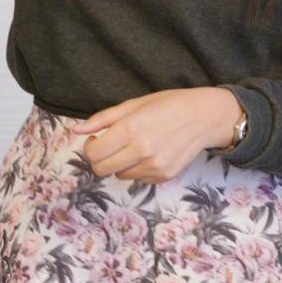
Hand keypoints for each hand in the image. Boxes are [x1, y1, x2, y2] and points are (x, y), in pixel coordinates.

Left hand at [68, 87, 243, 183]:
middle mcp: (142, 151)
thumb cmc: (170, 104)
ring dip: (119, 163)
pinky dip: (137, 168)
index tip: (96, 139)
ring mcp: (154, 166)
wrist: (206, 116)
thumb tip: (76, 129)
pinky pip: (137, 178)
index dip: (89, 147)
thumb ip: (103, 119)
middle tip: (109, 146)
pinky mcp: (164, 176)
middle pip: (101, 169)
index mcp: (131, 129)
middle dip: (99, 159)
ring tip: (135, 146)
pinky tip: (150, 153)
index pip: (93, 153)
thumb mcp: (135, 104)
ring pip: (119, 175)